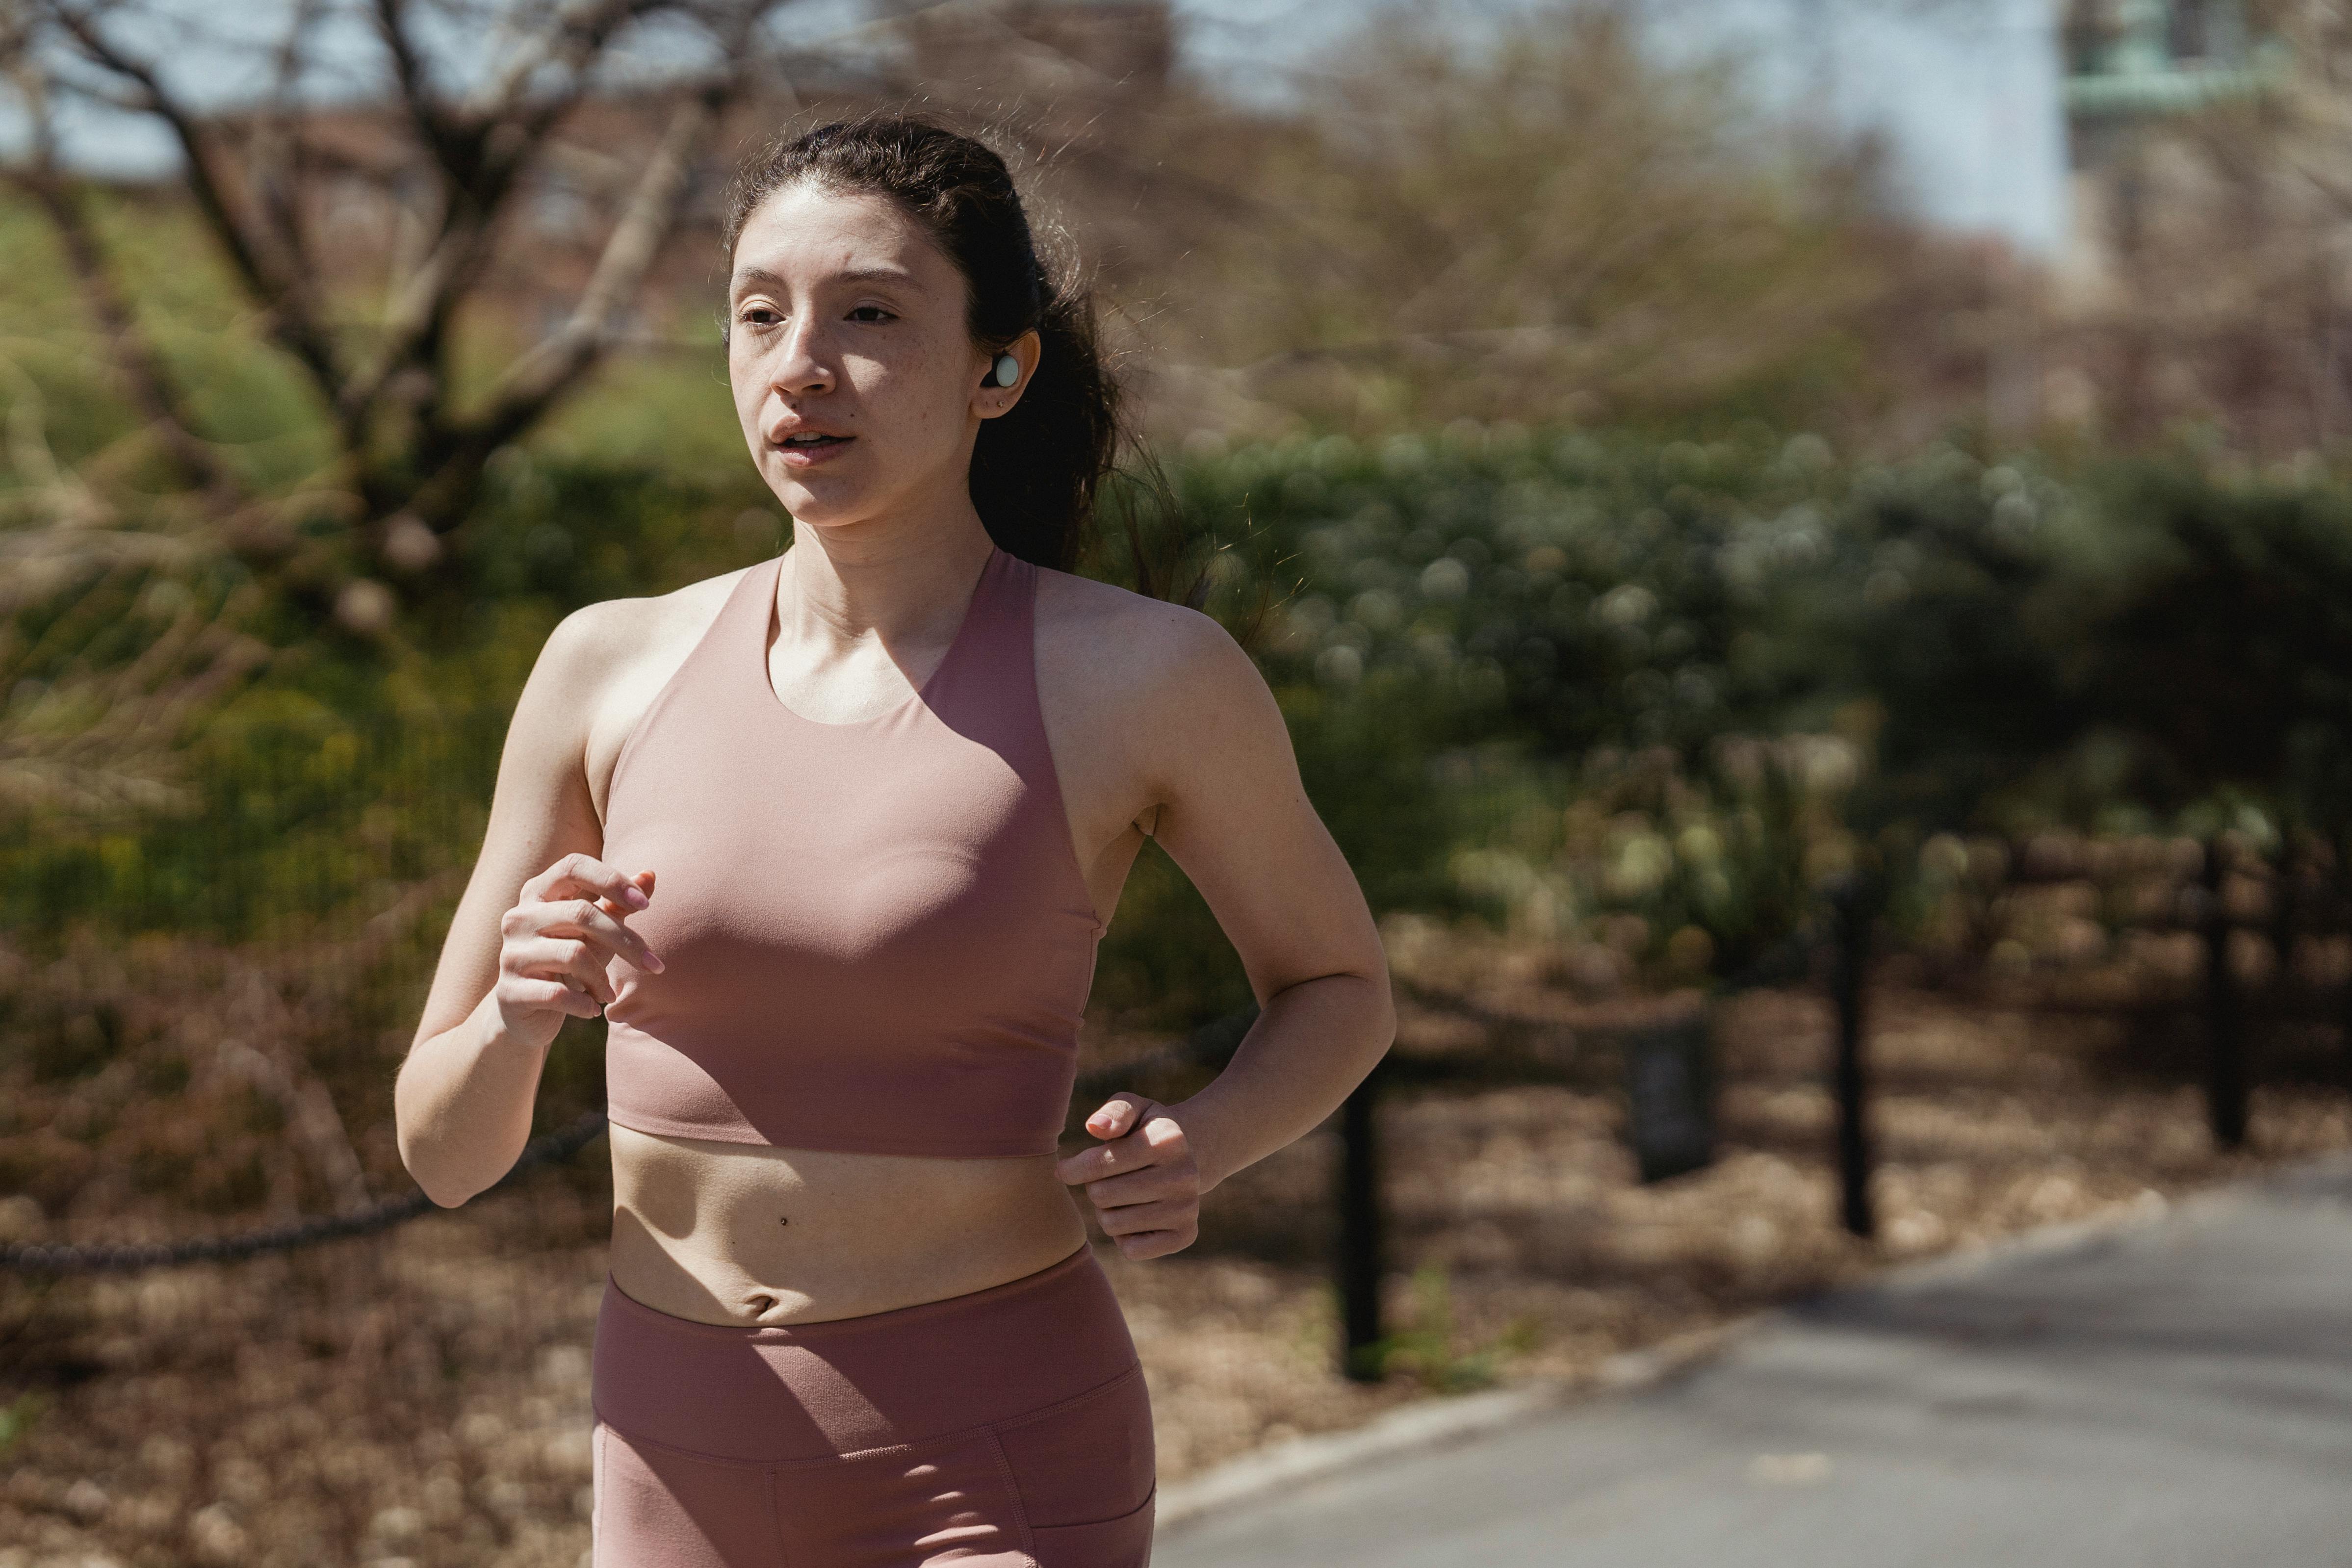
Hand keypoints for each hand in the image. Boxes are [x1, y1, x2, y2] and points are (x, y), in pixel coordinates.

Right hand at [494, 854, 661, 1048]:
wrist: (525, 1010)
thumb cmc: (567, 961)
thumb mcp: (595, 931)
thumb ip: (618, 904)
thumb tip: (651, 875)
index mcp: (538, 893)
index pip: (573, 866)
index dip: (611, 879)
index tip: (645, 904)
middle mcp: (519, 917)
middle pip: (582, 913)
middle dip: (626, 940)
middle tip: (654, 965)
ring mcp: (511, 954)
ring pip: (573, 954)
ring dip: (603, 978)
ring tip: (610, 993)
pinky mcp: (509, 991)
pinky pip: (557, 994)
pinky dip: (584, 1004)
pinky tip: (593, 1009)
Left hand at [1054, 1094, 1201, 1260]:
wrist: (1186, 1156)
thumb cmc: (1145, 1131)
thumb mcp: (1133, 1109)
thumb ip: (1114, 1112)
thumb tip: (1095, 1127)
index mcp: (1168, 1139)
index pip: (1098, 1163)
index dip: (1073, 1168)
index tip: (1066, 1169)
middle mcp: (1184, 1175)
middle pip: (1102, 1195)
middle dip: (1094, 1187)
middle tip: (1107, 1180)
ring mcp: (1187, 1208)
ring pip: (1112, 1224)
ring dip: (1107, 1211)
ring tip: (1122, 1196)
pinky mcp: (1185, 1235)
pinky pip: (1131, 1250)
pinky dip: (1124, 1236)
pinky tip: (1136, 1215)